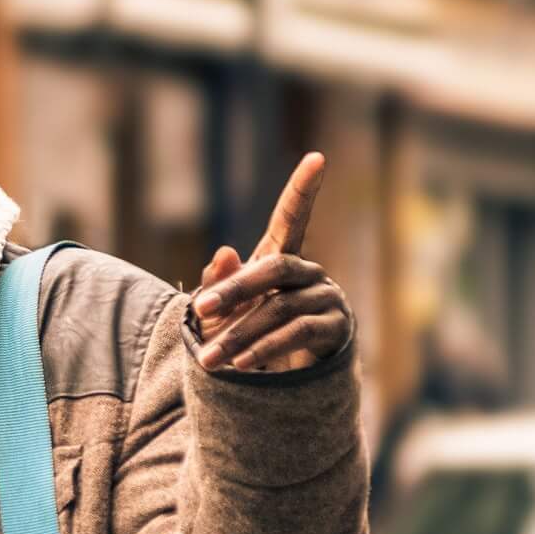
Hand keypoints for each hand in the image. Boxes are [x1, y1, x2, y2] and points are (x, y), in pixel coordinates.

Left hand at [190, 153, 351, 374]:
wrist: (279, 375)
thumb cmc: (246, 329)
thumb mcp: (225, 308)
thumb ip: (219, 283)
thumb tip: (224, 251)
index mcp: (281, 258)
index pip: (292, 217)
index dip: (303, 189)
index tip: (317, 158)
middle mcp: (309, 272)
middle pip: (274, 269)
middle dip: (235, 289)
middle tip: (200, 310)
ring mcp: (326, 299)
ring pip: (279, 309)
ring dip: (239, 335)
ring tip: (209, 358)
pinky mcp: (334, 329)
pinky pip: (295, 334)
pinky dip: (263, 349)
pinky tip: (240, 363)